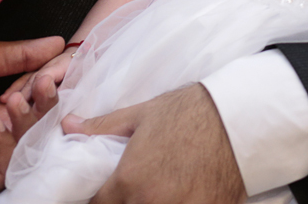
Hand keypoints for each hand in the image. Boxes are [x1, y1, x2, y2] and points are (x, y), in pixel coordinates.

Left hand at [0, 36, 64, 200]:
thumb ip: (18, 53)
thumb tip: (53, 44)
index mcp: (3, 100)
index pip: (40, 89)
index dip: (54, 77)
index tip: (65, 63)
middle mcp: (4, 125)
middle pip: (43, 113)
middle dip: (47, 96)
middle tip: (46, 82)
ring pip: (33, 137)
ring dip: (28, 117)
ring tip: (13, 101)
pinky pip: (12, 161)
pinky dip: (7, 141)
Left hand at [62, 84, 246, 203]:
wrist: (240, 118)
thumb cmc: (190, 112)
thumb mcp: (142, 115)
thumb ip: (101, 128)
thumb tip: (68, 127)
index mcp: (129, 182)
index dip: (99, 199)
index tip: (106, 190)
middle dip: (123, 201)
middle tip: (137, 185)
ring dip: (150, 202)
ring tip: (160, 187)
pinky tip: (182, 192)